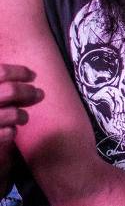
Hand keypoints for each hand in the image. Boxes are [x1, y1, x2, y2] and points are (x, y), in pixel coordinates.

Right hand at [0, 64, 43, 185]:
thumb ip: (5, 87)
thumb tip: (32, 75)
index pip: (0, 71)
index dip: (19, 72)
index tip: (33, 75)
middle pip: (9, 91)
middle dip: (28, 92)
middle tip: (39, 95)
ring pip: (11, 113)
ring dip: (21, 115)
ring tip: (22, 118)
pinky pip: (7, 133)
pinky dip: (12, 132)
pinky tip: (9, 132)